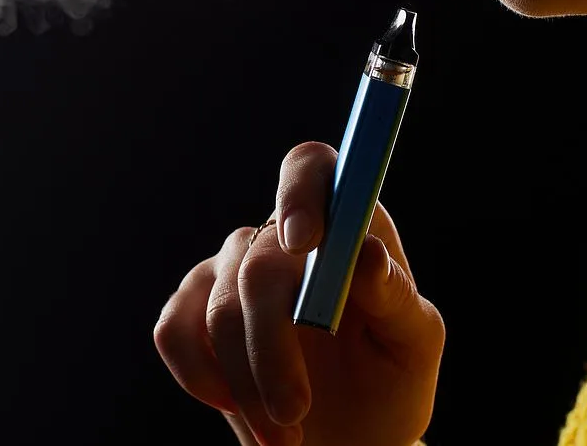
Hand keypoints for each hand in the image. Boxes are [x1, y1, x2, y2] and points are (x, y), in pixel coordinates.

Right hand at [154, 142, 444, 445]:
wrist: (350, 436)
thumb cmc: (390, 381)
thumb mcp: (413, 345)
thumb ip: (396, 297)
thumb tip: (366, 252)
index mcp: (344, 223)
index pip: (311, 168)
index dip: (301, 191)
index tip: (303, 242)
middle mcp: (282, 235)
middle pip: (260, 260)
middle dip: (272, 344)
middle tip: (294, 411)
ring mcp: (232, 267)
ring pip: (220, 308)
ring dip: (250, 383)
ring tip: (286, 436)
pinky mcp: (194, 307)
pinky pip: (174, 329)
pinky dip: (201, 376)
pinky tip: (237, 406)